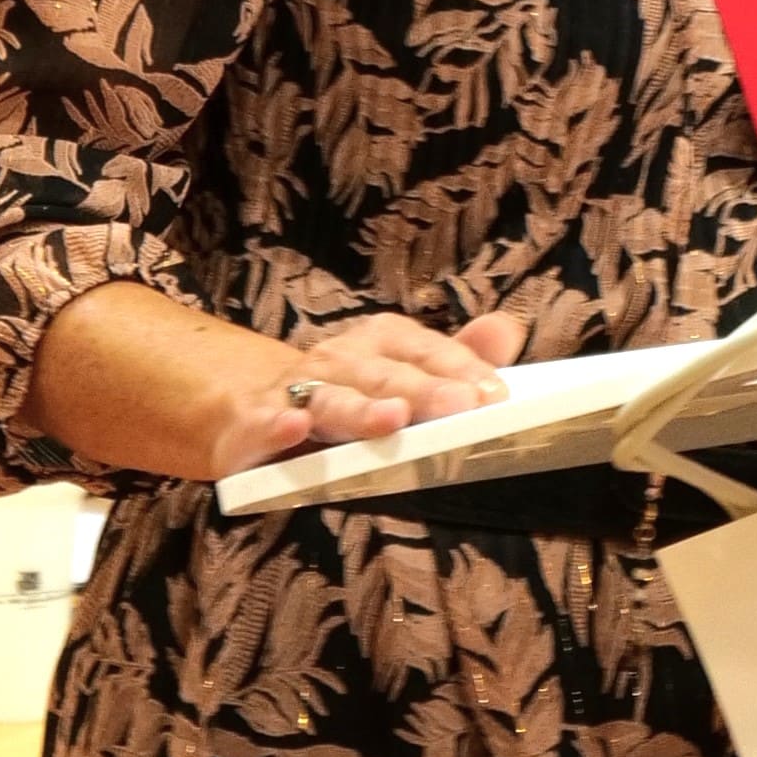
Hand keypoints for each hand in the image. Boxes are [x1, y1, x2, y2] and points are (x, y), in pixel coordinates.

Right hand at [239, 312, 527, 475]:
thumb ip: (456, 358)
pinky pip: (264, 423)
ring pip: (332, 400)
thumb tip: (508, 330)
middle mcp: (339, 359)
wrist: (248, 403)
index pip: (426, 351)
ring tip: (392, 419)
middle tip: (462, 405)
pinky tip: (293, 426)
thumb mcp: (400, 371)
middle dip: (423, 391)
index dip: (462, 369)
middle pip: (386, 376)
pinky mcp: (252, 423)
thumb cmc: (345, 393)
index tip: (497, 393)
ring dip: (361, 410)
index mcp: (380, 342)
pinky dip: (276, 425)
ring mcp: (294, 389)